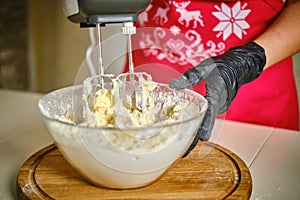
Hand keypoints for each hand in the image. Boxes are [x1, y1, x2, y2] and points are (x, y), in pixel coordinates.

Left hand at [169, 42, 265, 156]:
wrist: (240, 67)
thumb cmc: (223, 66)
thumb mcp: (205, 67)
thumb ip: (190, 77)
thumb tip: (173, 85)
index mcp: (217, 94)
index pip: (211, 113)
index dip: (206, 126)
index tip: (202, 139)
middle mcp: (219, 104)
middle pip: (206, 122)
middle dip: (194, 134)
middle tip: (181, 148)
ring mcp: (220, 107)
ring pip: (206, 120)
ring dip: (195, 128)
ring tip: (179, 140)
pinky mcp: (218, 107)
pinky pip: (208, 117)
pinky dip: (199, 122)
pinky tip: (187, 126)